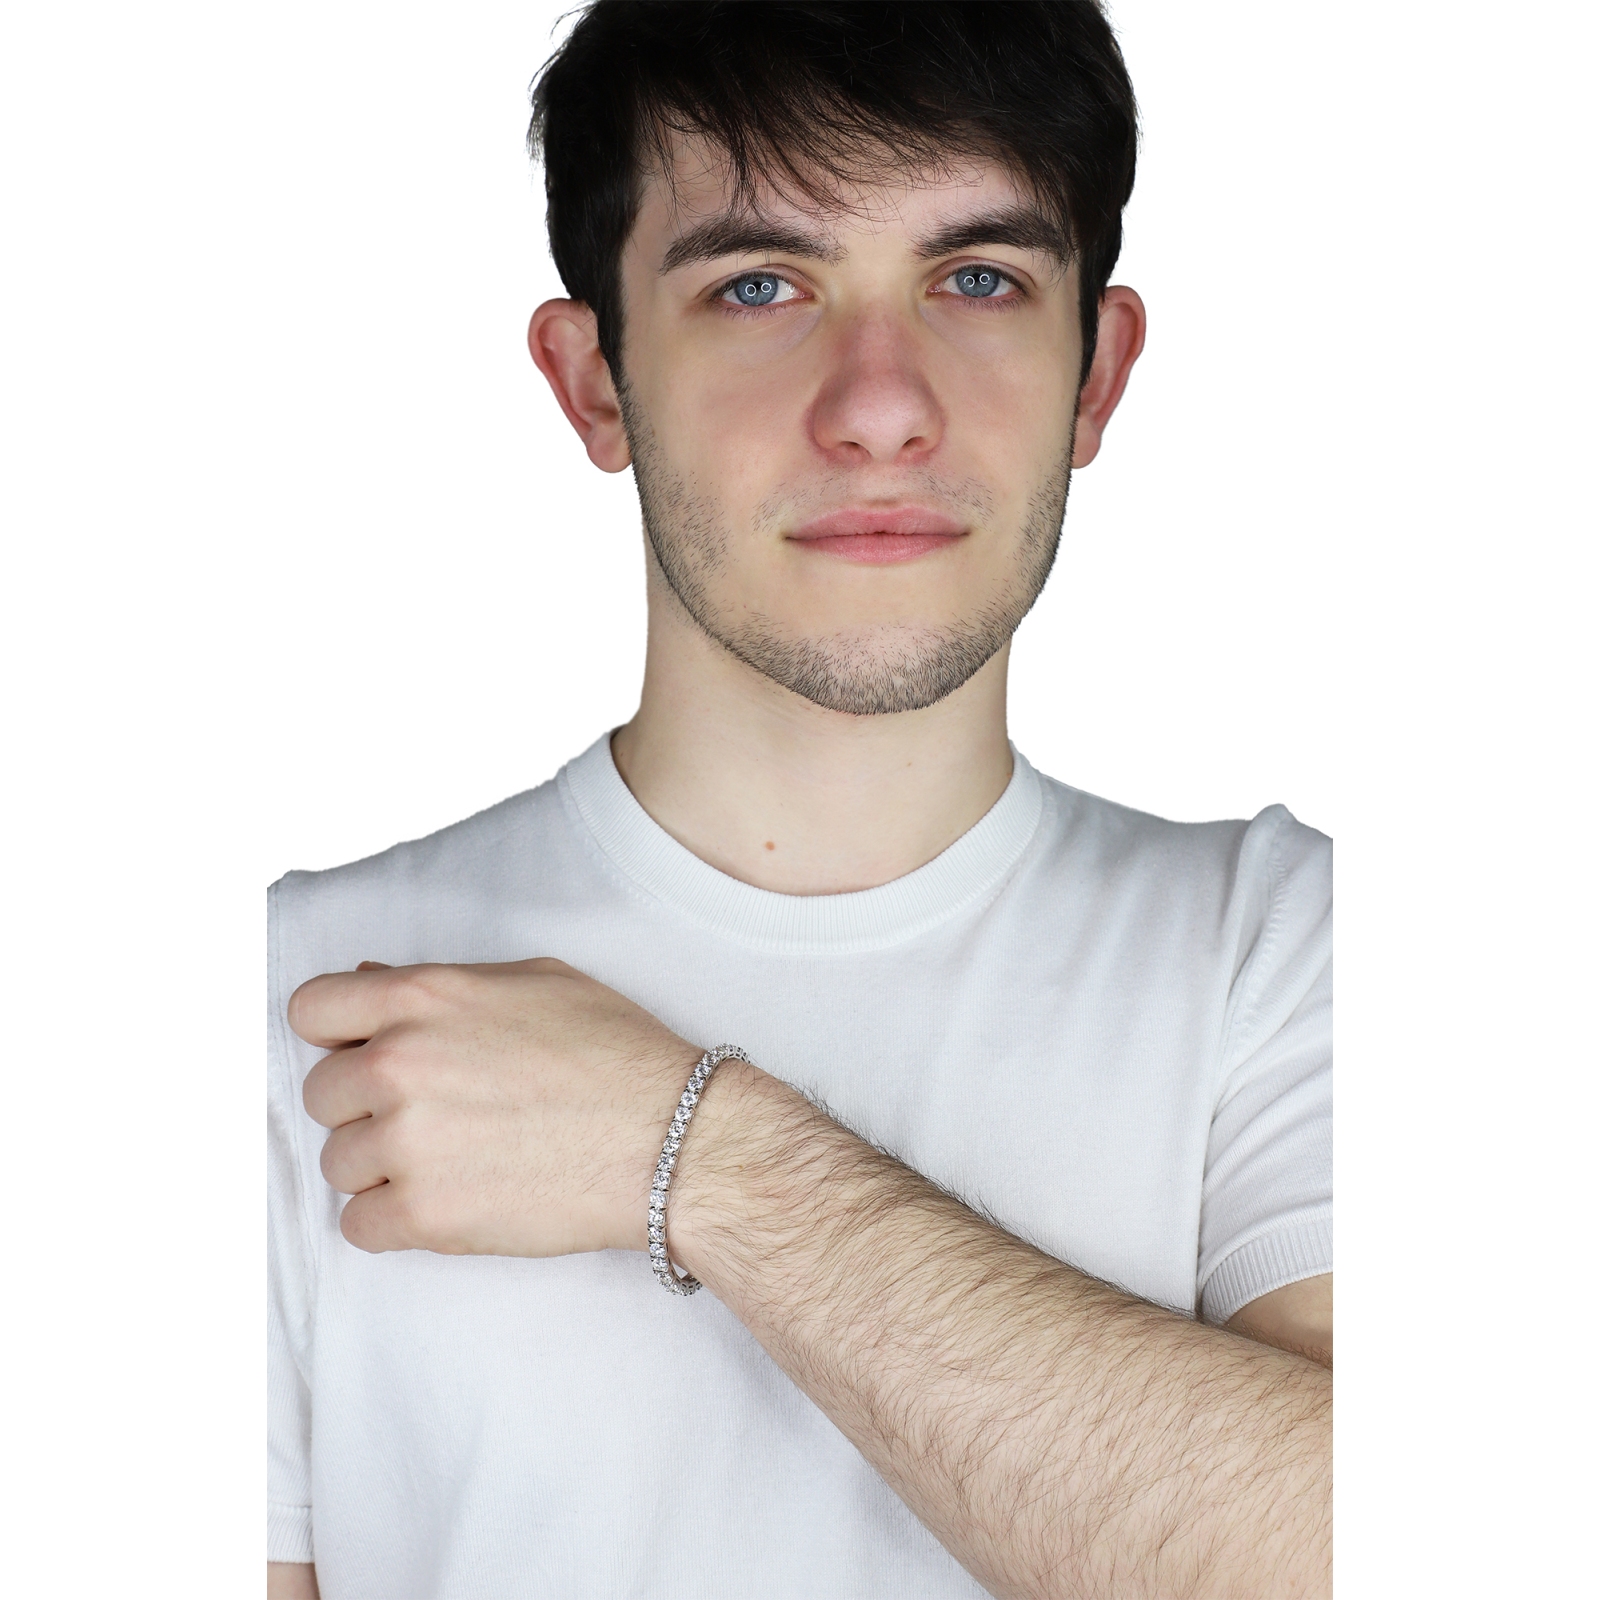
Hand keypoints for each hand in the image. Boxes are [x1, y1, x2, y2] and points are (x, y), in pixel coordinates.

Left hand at [290, 959, 703, 1256]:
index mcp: (424, 998)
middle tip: (432, 1117)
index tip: (364, 1054)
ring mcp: (407, 1143)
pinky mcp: (423, 1214)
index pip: (312, 1010)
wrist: (672, 1140)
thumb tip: (369, 983)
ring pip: (339, 1164)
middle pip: (323, 1094)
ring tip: (454, 1162)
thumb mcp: (536, 981)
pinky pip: (358, 1226)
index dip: (337, 1035)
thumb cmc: (617, 1056)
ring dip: (382, 1168)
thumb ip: (442, 984)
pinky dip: (393, 1223)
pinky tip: (449, 1202)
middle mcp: (400, 1064)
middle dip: (367, 1107)